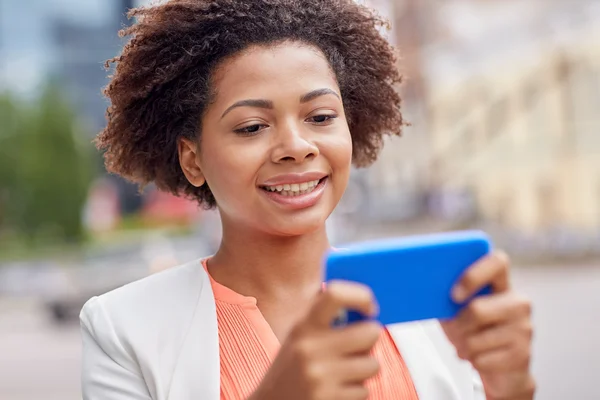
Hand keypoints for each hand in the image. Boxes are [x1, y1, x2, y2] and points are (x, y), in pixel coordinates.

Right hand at [250, 281, 381, 399]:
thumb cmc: (292, 369)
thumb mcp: (299, 337)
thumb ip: (326, 321)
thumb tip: (368, 312)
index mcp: (303, 326)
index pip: (336, 294)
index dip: (361, 296)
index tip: (370, 309)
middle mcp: (309, 347)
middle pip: (370, 332)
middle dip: (369, 342)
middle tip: (357, 349)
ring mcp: (319, 375)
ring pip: (372, 364)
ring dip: (363, 371)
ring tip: (342, 374)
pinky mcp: (328, 398)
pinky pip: (364, 391)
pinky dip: (355, 393)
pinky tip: (335, 392)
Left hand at [441, 251, 535, 399]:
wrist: (500, 368)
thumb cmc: (473, 331)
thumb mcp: (458, 311)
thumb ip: (449, 297)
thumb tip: (423, 287)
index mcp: (501, 284)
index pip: (497, 262)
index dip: (473, 275)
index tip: (454, 295)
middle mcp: (518, 303)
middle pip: (478, 310)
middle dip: (458, 325)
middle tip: (454, 331)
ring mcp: (524, 328)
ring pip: (477, 340)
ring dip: (464, 347)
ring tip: (467, 347)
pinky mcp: (523, 354)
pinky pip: (483, 360)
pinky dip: (473, 362)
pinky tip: (479, 359)